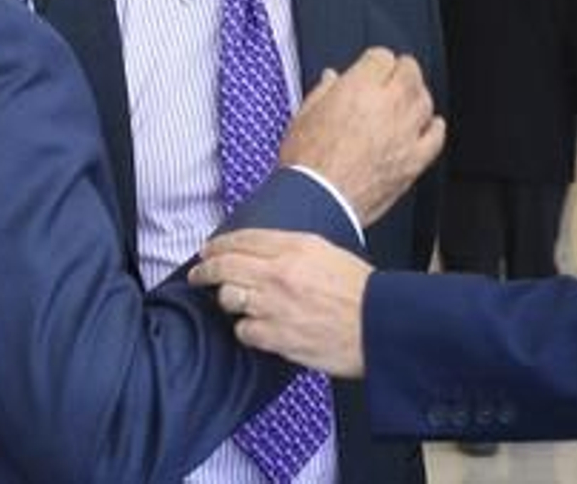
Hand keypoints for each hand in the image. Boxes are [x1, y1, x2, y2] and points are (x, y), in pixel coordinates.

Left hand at [191, 229, 371, 377]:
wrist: (378, 326)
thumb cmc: (359, 292)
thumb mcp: (328, 252)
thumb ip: (292, 247)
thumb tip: (260, 250)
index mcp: (295, 248)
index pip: (242, 239)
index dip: (218, 244)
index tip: (208, 250)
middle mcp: (280, 274)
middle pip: (225, 266)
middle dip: (205, 270)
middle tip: (198, 274)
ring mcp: (274, 307)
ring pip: (228, 298)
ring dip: (227, 300)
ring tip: (231, 302)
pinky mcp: (275, 336)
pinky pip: (243, 331)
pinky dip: (246, 329)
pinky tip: (256, 326)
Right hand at [282, 48, 444, 225]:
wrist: (318, 202)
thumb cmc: (307, 163)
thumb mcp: (304, 116)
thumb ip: (323, 92)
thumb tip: (332, 79)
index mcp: (359, 88)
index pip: (381, 56)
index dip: (374, 62)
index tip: (370, 70)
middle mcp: (388, 105)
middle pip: (410, 71)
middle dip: (400, 71)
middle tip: (390, 80)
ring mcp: (405, 133)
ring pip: (425, 100)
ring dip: (416, 98)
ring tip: (404, 104)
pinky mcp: (414, 160)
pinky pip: (436, 136)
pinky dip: (433, 128)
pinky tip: (427, 127)